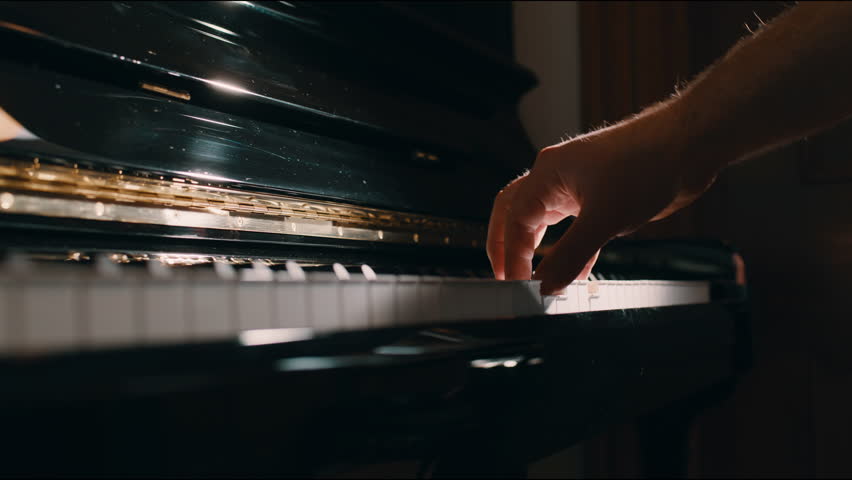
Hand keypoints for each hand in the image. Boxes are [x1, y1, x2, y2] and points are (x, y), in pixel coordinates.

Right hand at [486, 102, 721, 293]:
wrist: (690, 146)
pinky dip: (568, 249)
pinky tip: (575, 272)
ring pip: (541, 220)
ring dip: (535, 248)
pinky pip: (572, 226)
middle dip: (506, 247)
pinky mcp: (599, 197)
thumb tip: (546, 284)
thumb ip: (570, 255)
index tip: (518, 285)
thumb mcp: (604, 218)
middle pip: (514, 213)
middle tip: (506, 278)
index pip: (515, 220)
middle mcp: (556, 177)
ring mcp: (577, 186)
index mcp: (548, 173)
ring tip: (532, 277)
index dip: (513, 256)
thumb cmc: (647, 164)